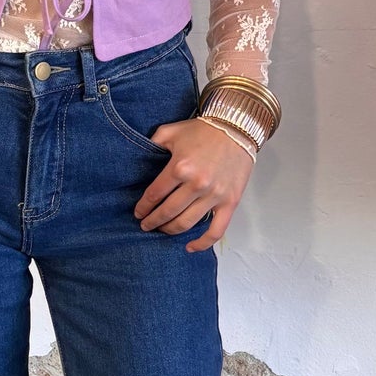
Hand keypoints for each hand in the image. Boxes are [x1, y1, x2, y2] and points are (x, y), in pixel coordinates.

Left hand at [134, 118, 253, 251]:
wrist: (238, 127)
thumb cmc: (204, 130)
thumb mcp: (171, 131)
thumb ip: (153, 144)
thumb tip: (138, 158)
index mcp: (180, 167)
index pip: (154, 195)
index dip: (143, 207)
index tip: (138, 213)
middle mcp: (196, 184)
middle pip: (167, 212)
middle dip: (152, 221)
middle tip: (145, 225)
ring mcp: (214, 196)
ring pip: (186, 223)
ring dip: (169, 230)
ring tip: (162, 230)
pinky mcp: (230, 203)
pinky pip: (216, 231)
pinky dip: (202, 243)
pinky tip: (189, 247)